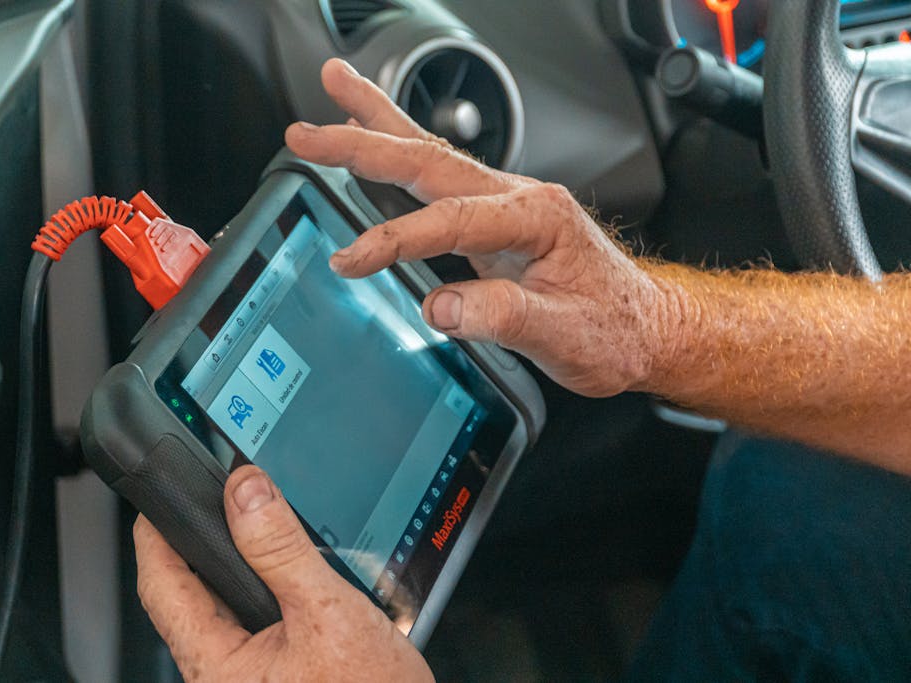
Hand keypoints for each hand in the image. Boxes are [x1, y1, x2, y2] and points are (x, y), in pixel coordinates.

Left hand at [134, 465, 433, 682]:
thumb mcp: (327, 611)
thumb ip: (281, 550)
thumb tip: (245, 493)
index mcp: (216, 666)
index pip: (161, 585)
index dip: (155, 533)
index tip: (160, 495)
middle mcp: (221, 676)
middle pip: (187, 594)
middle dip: (201, 543)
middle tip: (218, 499)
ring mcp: (246, 676)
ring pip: (222, 608)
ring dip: (238, 566)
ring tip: (258, 527)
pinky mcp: (271, 674)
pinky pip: (251, 624)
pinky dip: (264, 589)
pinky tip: (289, 576)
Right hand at [285, 59, 678, 396]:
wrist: (647, 327)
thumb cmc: (614, 327)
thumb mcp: (563, 334)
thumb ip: (501, 315)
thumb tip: (440, 307)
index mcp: (536, 217)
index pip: (450, 221)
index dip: (396, 239)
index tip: (353, 258)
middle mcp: (518, 197)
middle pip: (428, 159)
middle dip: (363, 141)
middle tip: (307, 131)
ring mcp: (505, 204)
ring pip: (432, 155)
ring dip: (379, 124)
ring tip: (336, 90)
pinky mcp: (495, 220)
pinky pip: (440, 179)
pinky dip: (402, 153)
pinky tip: (380, 141)